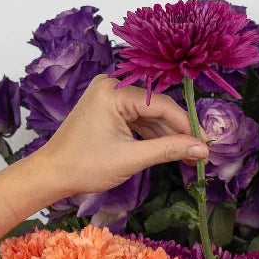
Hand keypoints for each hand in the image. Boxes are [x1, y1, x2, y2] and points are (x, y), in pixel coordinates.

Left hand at [30, 75, 208, 203]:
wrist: (52, 173)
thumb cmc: (85, 166)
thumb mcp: (132, 159)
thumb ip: (169, 150)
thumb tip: (202, 149)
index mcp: (113, 92)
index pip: (161, 105)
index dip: (186, 125)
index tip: (206, 145)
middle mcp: (112, 85)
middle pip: (157, 107)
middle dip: (179, 131)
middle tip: (200, 153)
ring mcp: (110, 96)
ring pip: (150, 114)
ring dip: (168, 135)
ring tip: (189, 156)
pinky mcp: (109, 108)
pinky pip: (139, 118)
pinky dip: (153, 135)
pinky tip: (170, 150)